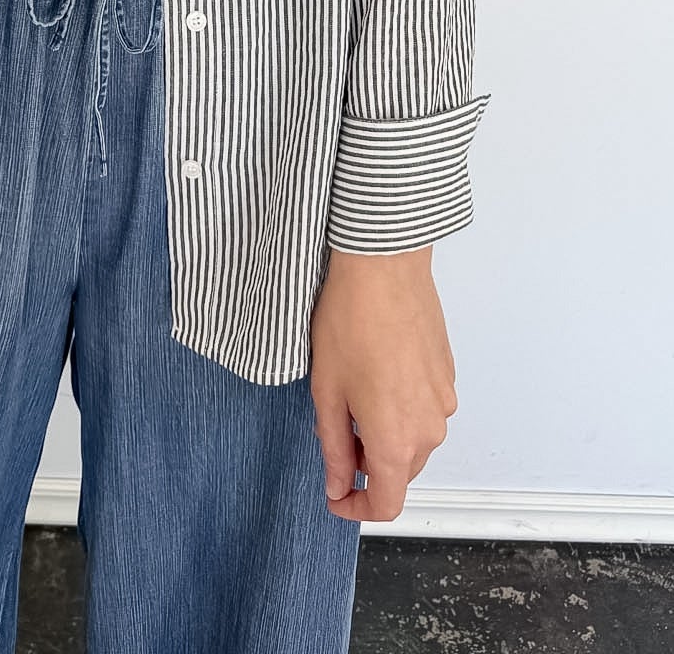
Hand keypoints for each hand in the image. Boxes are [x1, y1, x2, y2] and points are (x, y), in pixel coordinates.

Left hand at [309, 247, 457, 522]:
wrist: (384, 266)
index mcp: (396, 441)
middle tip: (334, 433)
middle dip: (367, 465)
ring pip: (414, 439)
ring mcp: (444, 400)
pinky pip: (425, 408)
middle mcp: (430, 428)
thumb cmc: (351, 320)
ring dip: (385, 434)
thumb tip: (338, 483)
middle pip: (401, 472)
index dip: (357, 508)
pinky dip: (401, 407)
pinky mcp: (448, 375)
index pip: (387, 503)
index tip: (336, 495)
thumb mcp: (326, 391)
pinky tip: (376, 374)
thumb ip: (333, 447)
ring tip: (352, 393)